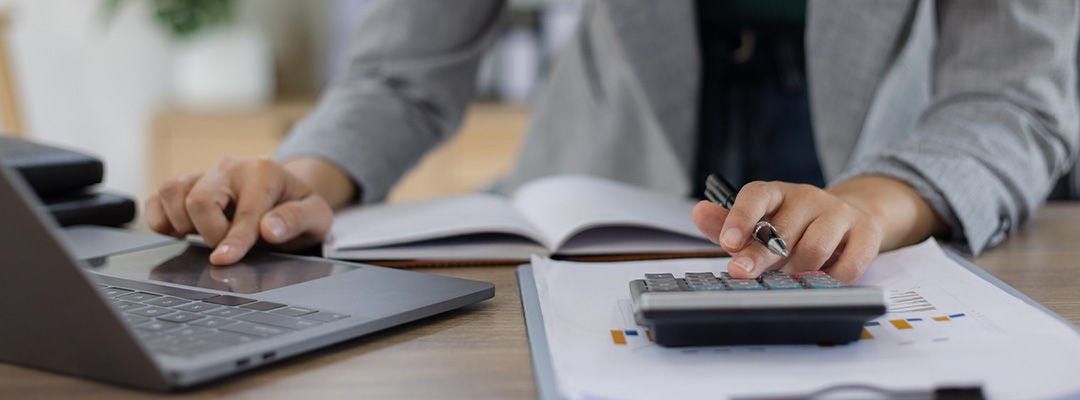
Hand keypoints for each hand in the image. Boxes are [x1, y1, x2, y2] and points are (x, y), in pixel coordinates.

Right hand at [145, 157, 337, 264]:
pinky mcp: (185, 185)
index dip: (235, 239)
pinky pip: (157, 199)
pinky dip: (161, 220)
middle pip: (199, 200)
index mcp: (264, 172)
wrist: (285, 197)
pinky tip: (183, 232)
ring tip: (209, 236)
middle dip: (211, 233)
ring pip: (171, 193)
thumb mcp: (316, 217)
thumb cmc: (298, 209)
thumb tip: (270, 230)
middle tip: (228, 247)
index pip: (244, 210)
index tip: (224, 260)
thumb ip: (297, 220)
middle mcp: (230, 167)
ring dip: (184, 224)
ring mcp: (204, 174)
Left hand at [691, 176, 944, 283]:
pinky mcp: (865, 233)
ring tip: (787, 280)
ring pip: (813, 250)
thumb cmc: (791, 226)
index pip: (756, 196)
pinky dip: (830, 282)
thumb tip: (698, 213)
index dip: (741, 217)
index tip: (728, 242)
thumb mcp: (757, 223)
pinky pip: (847, 266)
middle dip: (760, 257)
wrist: (848, 217)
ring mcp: (838, 213)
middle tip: (743, 274)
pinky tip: (819, 283)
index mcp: (776, 193)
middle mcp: (807, 197)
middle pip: (782, 231)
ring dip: (795, 273)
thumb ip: (726, 224)